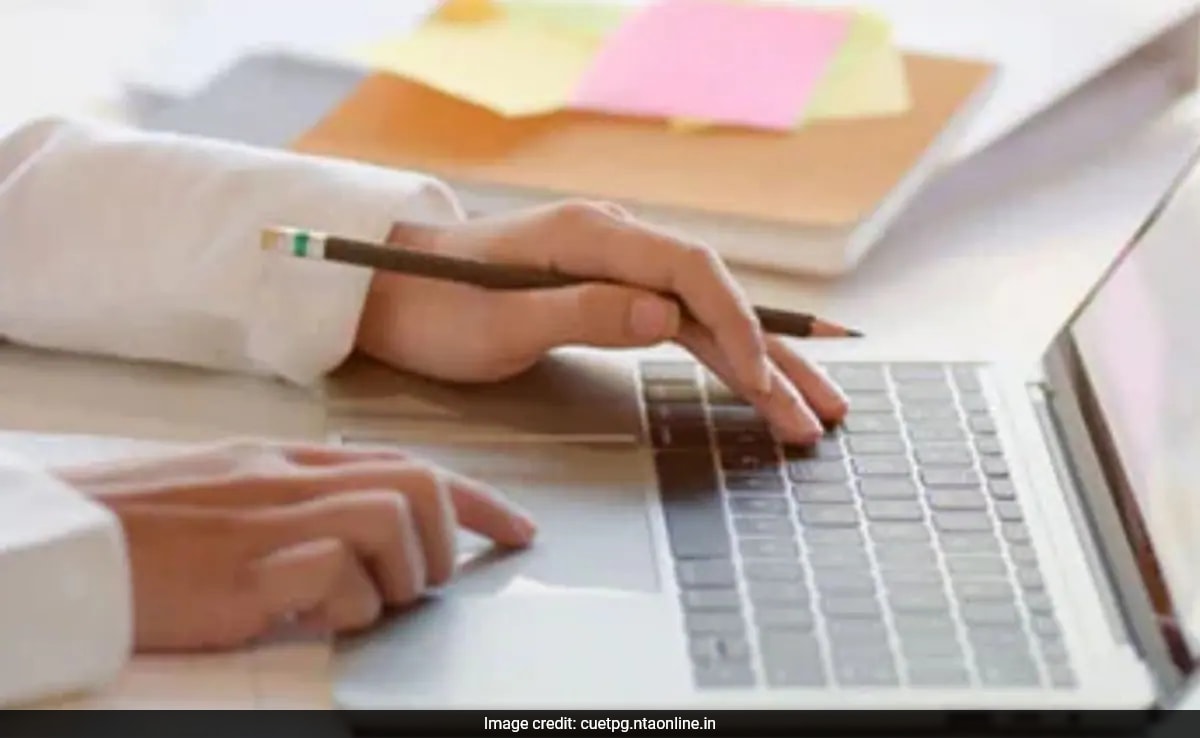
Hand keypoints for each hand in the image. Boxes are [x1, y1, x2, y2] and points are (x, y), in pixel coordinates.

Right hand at [55, 440, 535, 651]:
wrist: (66, 541)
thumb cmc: (140, 523)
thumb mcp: (229, 487)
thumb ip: (297, 496)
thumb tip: (363, 527)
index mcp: (288, 459)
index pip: (408, 463)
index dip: (476, 499)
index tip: (519, 530)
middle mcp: (289, 479)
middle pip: (418, 484)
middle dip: (445, 538)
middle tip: (418, 582)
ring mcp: (269, 520)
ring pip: (392, 521)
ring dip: (397, 575)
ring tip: (359, 601)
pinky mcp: (246, 570)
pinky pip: (335, 577)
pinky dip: (343, 607)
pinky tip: (308, 616)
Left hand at [355, 201, 847, 443]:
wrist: (391, 293)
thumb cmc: (434, 309)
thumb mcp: (499, 322)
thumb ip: (583, 313)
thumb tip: (667, 316)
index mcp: (592, 236)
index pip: (691, 273)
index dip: (736, 326)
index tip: (761, 381)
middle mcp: (616, 241)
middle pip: (715, 295)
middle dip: (772, 355)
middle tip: (819, 412)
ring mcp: (617, 266)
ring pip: (707, 315)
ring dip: (760, 363)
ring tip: (807, 411)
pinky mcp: (611, 291)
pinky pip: (681, 323)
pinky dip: (721, 356)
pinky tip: (756, 380)